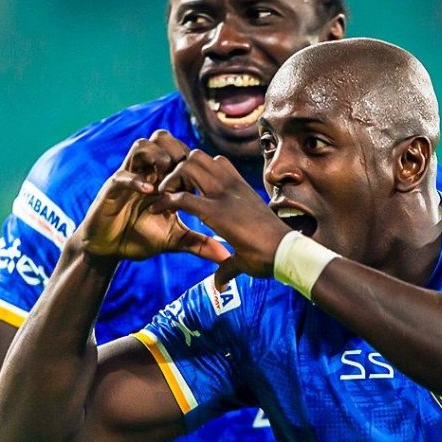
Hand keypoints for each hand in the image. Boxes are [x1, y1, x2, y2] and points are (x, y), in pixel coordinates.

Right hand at [72, 131, 229, 263]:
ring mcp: (129, 176)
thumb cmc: (141, 239)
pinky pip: (123, 174)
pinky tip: (149, 192)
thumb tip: (224, 255)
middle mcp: (146, 172)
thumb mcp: (174, 239)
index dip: (193, 162)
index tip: (202, 185)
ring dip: (157, 156)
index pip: (181, 152)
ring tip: (165, 177)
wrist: (108, 250)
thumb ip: (198, 242)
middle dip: (177, 151)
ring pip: (142, 145)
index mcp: (163, 178)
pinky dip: (137, 180)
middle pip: (163, 138)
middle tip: (184, 174)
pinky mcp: (112, 188)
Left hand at [152, 150, 291, 285]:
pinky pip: (181, 196)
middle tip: (169, 189)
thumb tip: (220, 285)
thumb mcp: (245, 253)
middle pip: (196, 156)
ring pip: (187, 166)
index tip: (185, 188)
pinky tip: (156, 210)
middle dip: (177, 168)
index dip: (196, 170)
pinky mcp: (215, 212)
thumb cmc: (271, 253)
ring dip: (170, 179)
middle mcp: (231, 186)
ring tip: (163, 195)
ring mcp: (223, 196)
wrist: (285, 253)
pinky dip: (164, 201)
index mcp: (240, 189)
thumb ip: (227, 265)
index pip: (216, 161)